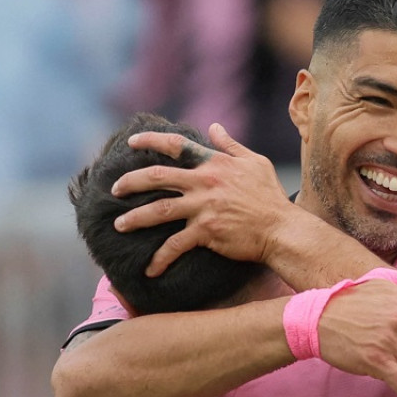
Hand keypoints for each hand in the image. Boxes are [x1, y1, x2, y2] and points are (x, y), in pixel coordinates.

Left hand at [111, 123, 299, 275]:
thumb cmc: (271, 196)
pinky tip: (150, 269)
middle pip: (156, 177)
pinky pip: (175, 245)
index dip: (151, 141)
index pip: (176, 145)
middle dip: (130, 182)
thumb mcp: (255, 162)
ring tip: (119, 225)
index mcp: (214, 163)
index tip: (131, 143)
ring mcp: (203, 208)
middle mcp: (204, 182)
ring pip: (158, 210)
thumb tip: (215, 127)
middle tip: (115, 189)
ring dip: (134, 218)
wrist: (281, 229)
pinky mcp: (206, 232)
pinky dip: (160, 259)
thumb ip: (231, 145)